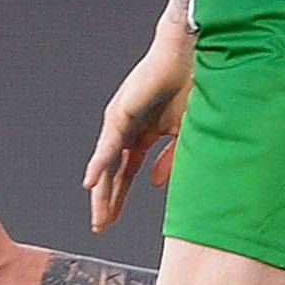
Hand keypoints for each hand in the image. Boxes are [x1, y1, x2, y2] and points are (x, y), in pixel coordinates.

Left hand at [82, 24, 194, 231]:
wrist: (193, 59)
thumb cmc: (193, 89)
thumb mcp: (184, 136)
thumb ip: (169, 160)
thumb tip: (154, 184)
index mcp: (144, 135)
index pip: (127, 173)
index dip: (120, 197)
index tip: (113, 220)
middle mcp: (128, 130)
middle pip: (113, 173)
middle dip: (107, 201)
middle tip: (101, 225)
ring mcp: (121, 122)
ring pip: (107, 164)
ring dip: (102, 192)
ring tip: (99, 216)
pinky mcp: (120, 113)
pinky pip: (109, 145)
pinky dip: (100, 164)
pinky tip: (92, 182)